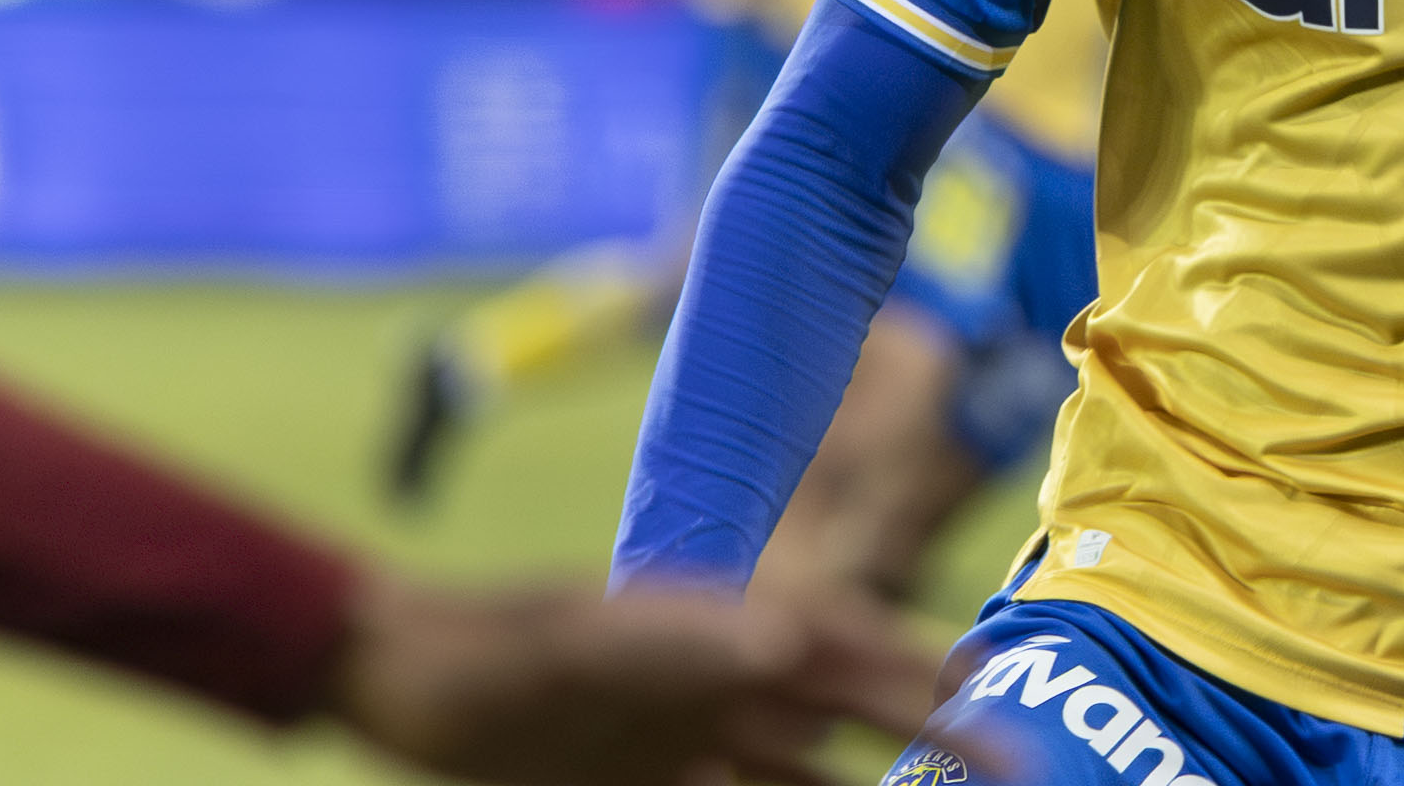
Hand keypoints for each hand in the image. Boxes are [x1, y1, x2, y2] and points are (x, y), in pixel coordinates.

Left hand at [326, 567, 952, 785]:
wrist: (396, 678)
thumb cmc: (493, 647)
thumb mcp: (588, 640)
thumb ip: (684, 637)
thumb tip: (787, 636)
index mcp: (725, 633)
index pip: (850, 653)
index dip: (925, 674)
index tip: (995, 699)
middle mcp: (720, 685)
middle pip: (843, 721)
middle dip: (925, 745)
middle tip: (1008, 776)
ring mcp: (682, 742)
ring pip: (797, 781)